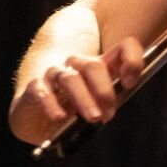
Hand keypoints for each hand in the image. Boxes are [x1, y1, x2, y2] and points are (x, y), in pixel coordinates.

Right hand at [8, 37, 143, 143]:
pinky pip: (43, 90)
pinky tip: (59, 116)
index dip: (131, 60)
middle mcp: (77, 65)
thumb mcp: (95, 106)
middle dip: (104, 90)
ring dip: (84, 98)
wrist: (36, 118)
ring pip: (70, 78)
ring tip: (93, 117)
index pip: (122, 48)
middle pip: (93, 66)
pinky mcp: (35, 87)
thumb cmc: (71, 110)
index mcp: (99, 66)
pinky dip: (52, 104)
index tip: (130, 83)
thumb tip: (114, 107)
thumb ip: (109, 102)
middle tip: (109, 114)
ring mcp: (55, 74)